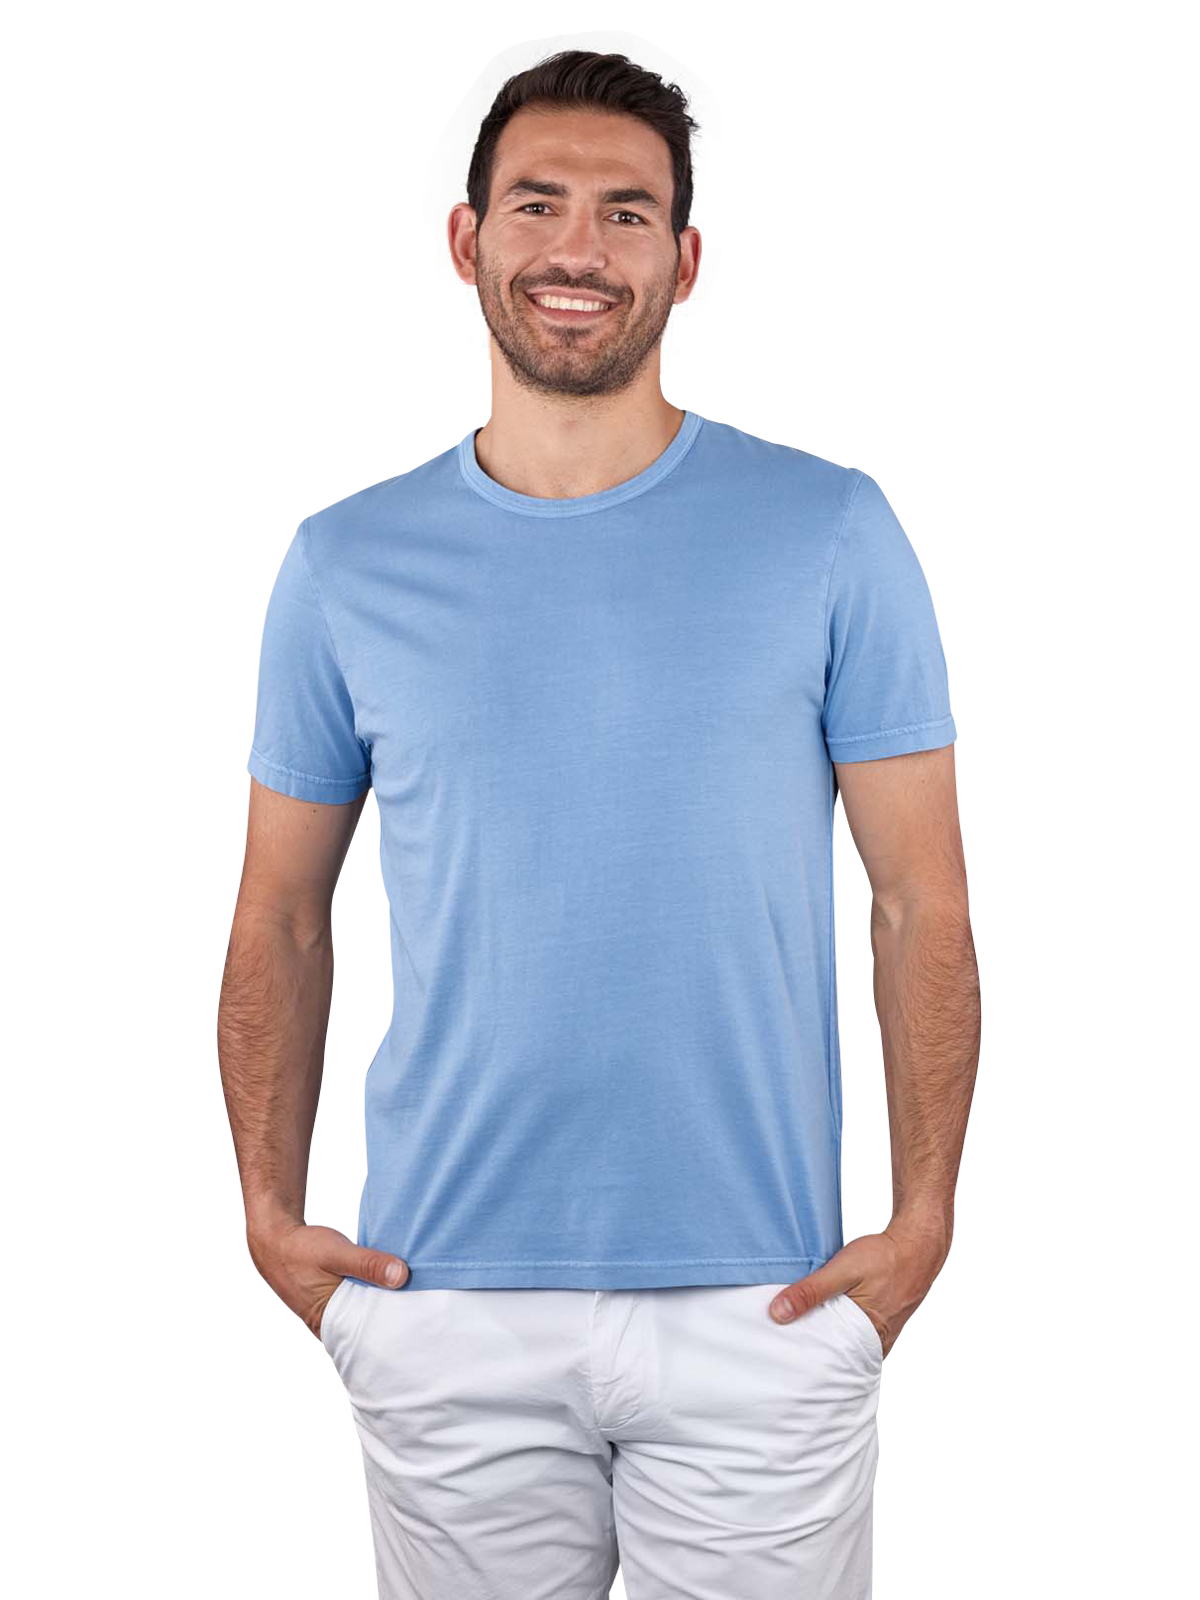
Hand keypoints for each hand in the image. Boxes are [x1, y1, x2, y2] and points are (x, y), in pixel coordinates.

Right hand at [248, 1217, 409, 1338]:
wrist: (276, 1239)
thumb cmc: (302, 1248)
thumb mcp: (337, 1252)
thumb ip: (368, 1263)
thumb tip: (402, 1276)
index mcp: (328, 1321)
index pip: (368, 1333)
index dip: (393, 1324)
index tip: (420, 1315)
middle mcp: (329, 1323)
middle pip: (368, 1323)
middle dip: (391, 1313)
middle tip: (423, 1302)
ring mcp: (330, 1312)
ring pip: (364, 1310)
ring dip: (382, 1299)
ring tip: (413, 1292)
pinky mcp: (333, 1299)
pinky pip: (358, 1300)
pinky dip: (372, 1291)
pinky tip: (390, 1283)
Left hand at [766, 1211, 948, 1358]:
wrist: (916, 1246)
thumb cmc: (883, 1258)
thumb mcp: (842, 1270)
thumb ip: (811, 1291)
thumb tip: (778, 1313)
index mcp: (868, 1337)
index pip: (830, 1361)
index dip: (806, 1359)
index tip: (782, 1355)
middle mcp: (877, 1343)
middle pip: (837, 1355)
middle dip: (814, 1351)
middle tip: (785, 1345)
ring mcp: (880, 1334)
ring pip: (846, 1344)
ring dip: (826, 1337)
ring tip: (799, 1332)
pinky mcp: (880, 1323)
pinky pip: (855, 1333)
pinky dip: (839, 1328)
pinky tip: (824, 1317)